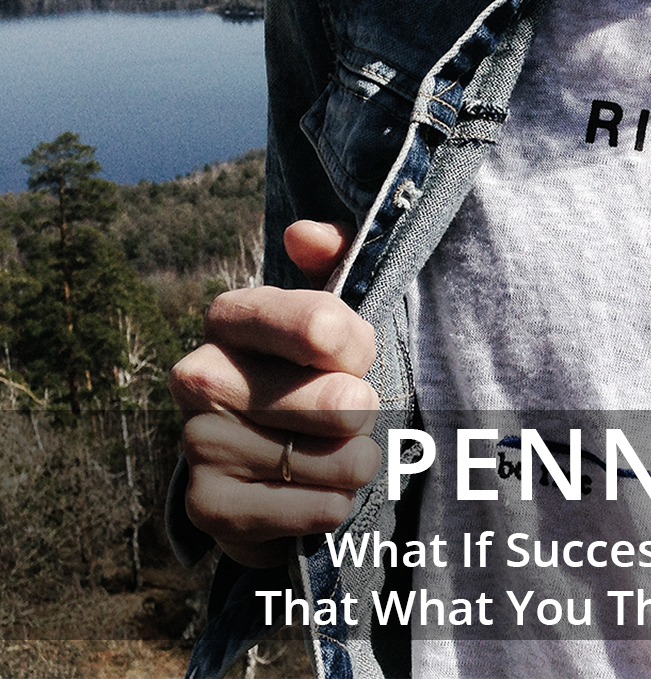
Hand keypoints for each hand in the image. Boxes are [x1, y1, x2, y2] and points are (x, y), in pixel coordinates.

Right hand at [168, 221, 380, 567]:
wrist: (287, 470)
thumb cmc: (322, 375)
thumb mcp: (340, 310)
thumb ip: (337, 255)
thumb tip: (303, 236)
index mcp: (232, 319)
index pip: (300, 320)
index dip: (343, 342)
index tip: (359, 354)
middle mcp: (200, 377)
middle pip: (319, 400)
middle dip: (356, 410)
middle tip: (359, 412)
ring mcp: (197, 444)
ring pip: (317, 460)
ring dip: (352, 462)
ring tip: (346, 455)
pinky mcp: (207, 506)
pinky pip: (299, 509)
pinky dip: (329, 505)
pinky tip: (327, 496)